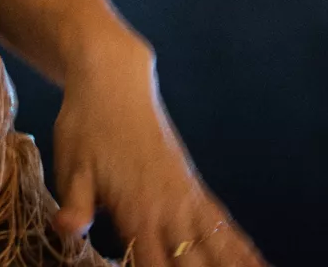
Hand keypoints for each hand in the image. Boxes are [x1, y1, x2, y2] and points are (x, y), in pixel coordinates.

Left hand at [52, 49, 269, 266]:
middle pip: (196, 263)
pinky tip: (260, 262)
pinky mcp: (193, 185)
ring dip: (236, 265)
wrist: (113, 79)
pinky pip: (223, 222)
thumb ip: (76, 202)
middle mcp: (169, 207)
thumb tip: (68, 230)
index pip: (155, 266)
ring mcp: (186, 196)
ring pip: (219, 245)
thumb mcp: (72, 162)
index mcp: (137, 209)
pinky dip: (242, 246)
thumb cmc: (86, 123)